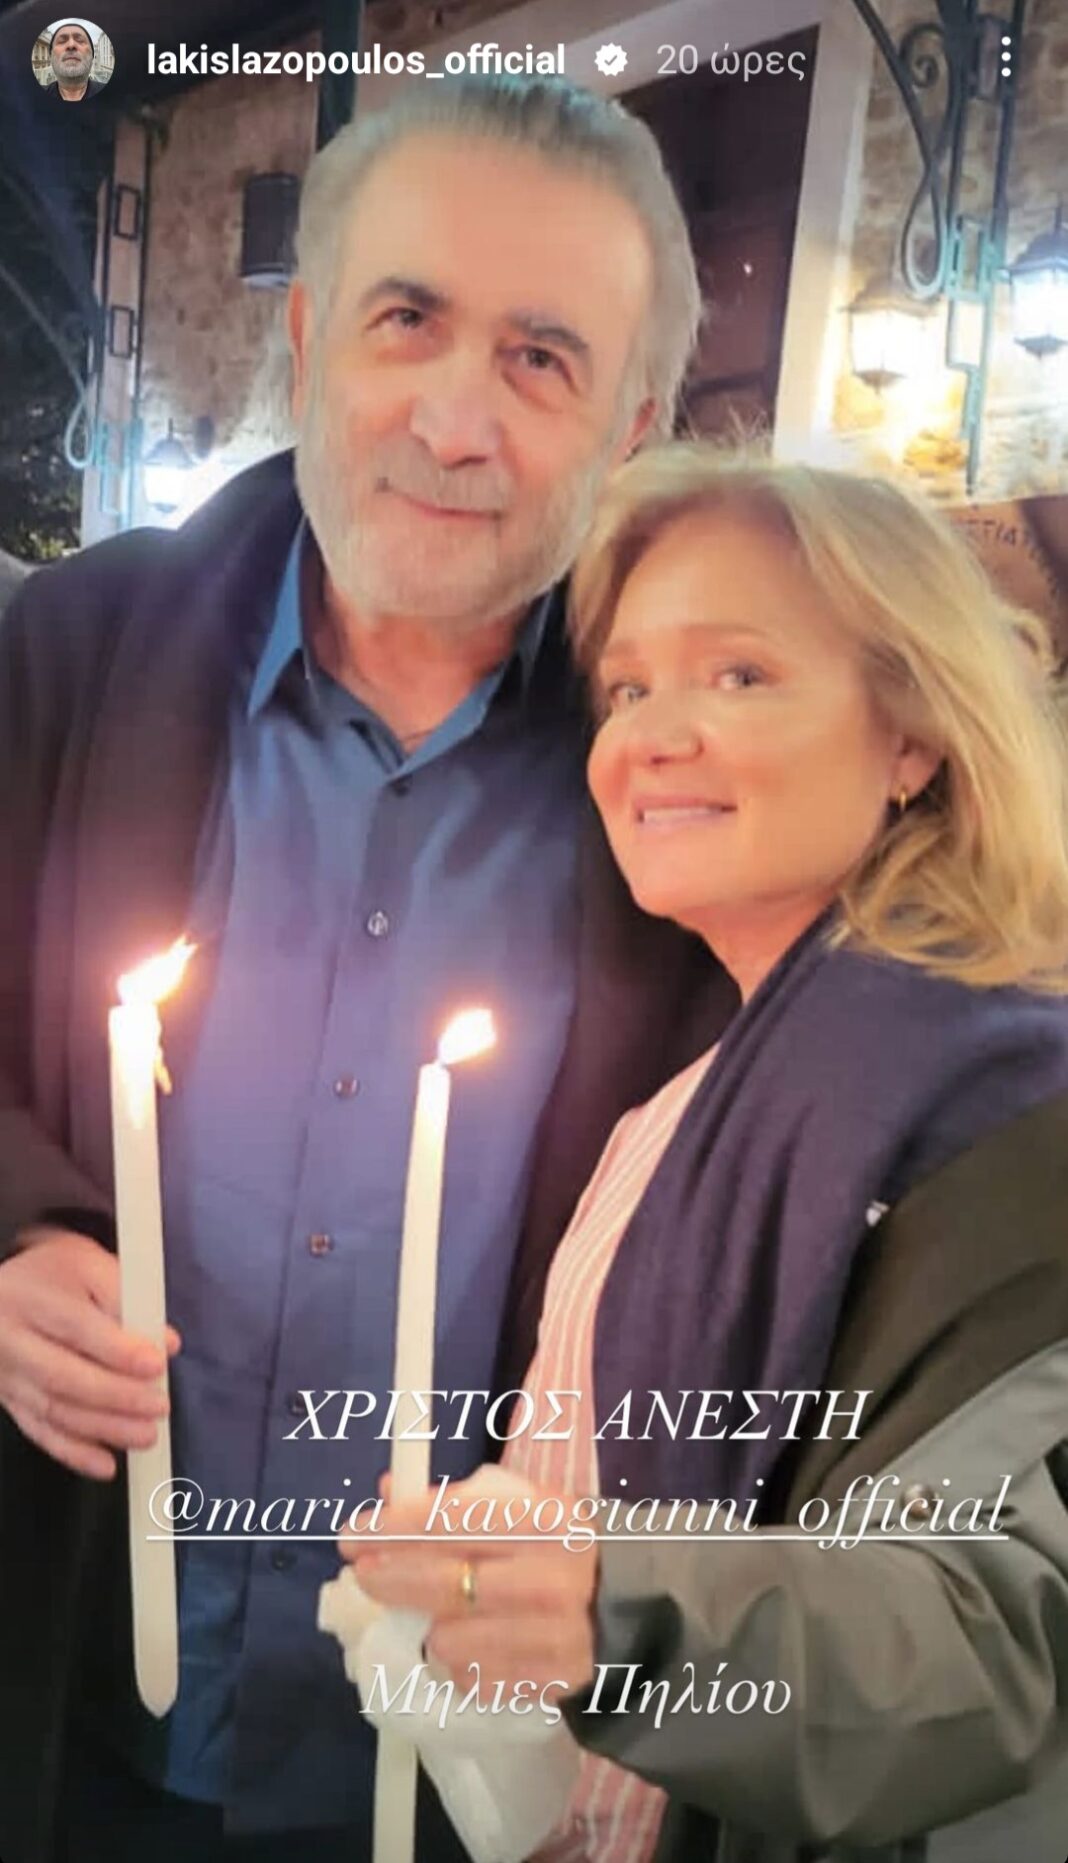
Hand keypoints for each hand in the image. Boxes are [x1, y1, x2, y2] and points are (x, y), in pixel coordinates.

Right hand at [0, 1227, 180, 1479]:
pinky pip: (39, 1432)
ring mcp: (6, 1374)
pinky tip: (106, 1465)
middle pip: (62, 1376)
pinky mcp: (8, 1400)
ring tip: (146, 1435)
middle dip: (116, 1396)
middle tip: (158, 1406)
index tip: (157, 1364)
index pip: (76, 1327)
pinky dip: (73, 1452)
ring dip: (103, 1429)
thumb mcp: (86, 1264)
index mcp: (34, 1297)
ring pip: (53, 1409)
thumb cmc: (52, 1275)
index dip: (118, 1350)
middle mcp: (12, 1339)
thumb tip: (164, 1342)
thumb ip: (126, 1296)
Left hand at [341, 1470, 598, 1700]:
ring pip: (451, 1641)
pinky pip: (474, 1679)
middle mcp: (554, 1578)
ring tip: (435, 1615)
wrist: (627, 1605)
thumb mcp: (521, 1506)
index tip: (355, 1534)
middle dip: (392, 1578)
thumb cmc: (556, 1545)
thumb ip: (456, 1501)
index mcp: (548, 1520)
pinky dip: (458, 1663)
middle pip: (447, 1584)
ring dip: (429, 1628)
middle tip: (364, 1574)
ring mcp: (556, 1637)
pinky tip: (469, 1644)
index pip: (455, 1521)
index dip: (396, 1528)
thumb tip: (385, 1493)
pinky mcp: (552, 1684)